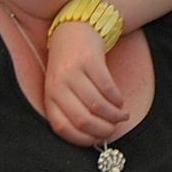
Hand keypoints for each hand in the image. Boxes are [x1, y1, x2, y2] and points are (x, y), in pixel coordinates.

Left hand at [43, 22, 130, 143]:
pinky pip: (108, 88)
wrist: (74, 30)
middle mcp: (58, 85)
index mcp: (49, 97)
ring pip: (98, 105)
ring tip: (122, 116)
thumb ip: (71, 110)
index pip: (62, 128)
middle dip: (103, 130)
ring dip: (115, 115)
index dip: (83, 139)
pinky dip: (117, 99)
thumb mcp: (62, 89)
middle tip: (114, 129)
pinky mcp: (90, 60)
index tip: (97, 141)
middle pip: (83, 119)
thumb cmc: (69, 67)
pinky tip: (120, 101)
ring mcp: (73, 72)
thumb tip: (94, 137)